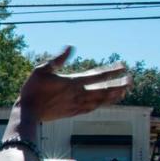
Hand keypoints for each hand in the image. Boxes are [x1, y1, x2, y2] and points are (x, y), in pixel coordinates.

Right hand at [17, 46, 131, 121]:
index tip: (122, 66)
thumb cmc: (32, 90)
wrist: (28, 112)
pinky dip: (102, 105)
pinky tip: (105, 103)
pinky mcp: (73, 113)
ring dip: (114, 95)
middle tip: (131, 80)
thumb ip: (57, 59)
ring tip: (124, 91)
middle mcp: (78, 94)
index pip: (97, 75)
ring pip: (101, 100)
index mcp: (72, 82)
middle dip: (119, 84)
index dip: (111, 70)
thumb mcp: (41, 70)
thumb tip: (70, 47)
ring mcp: (77, 105)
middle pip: (104, 89)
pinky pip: (92, 108)